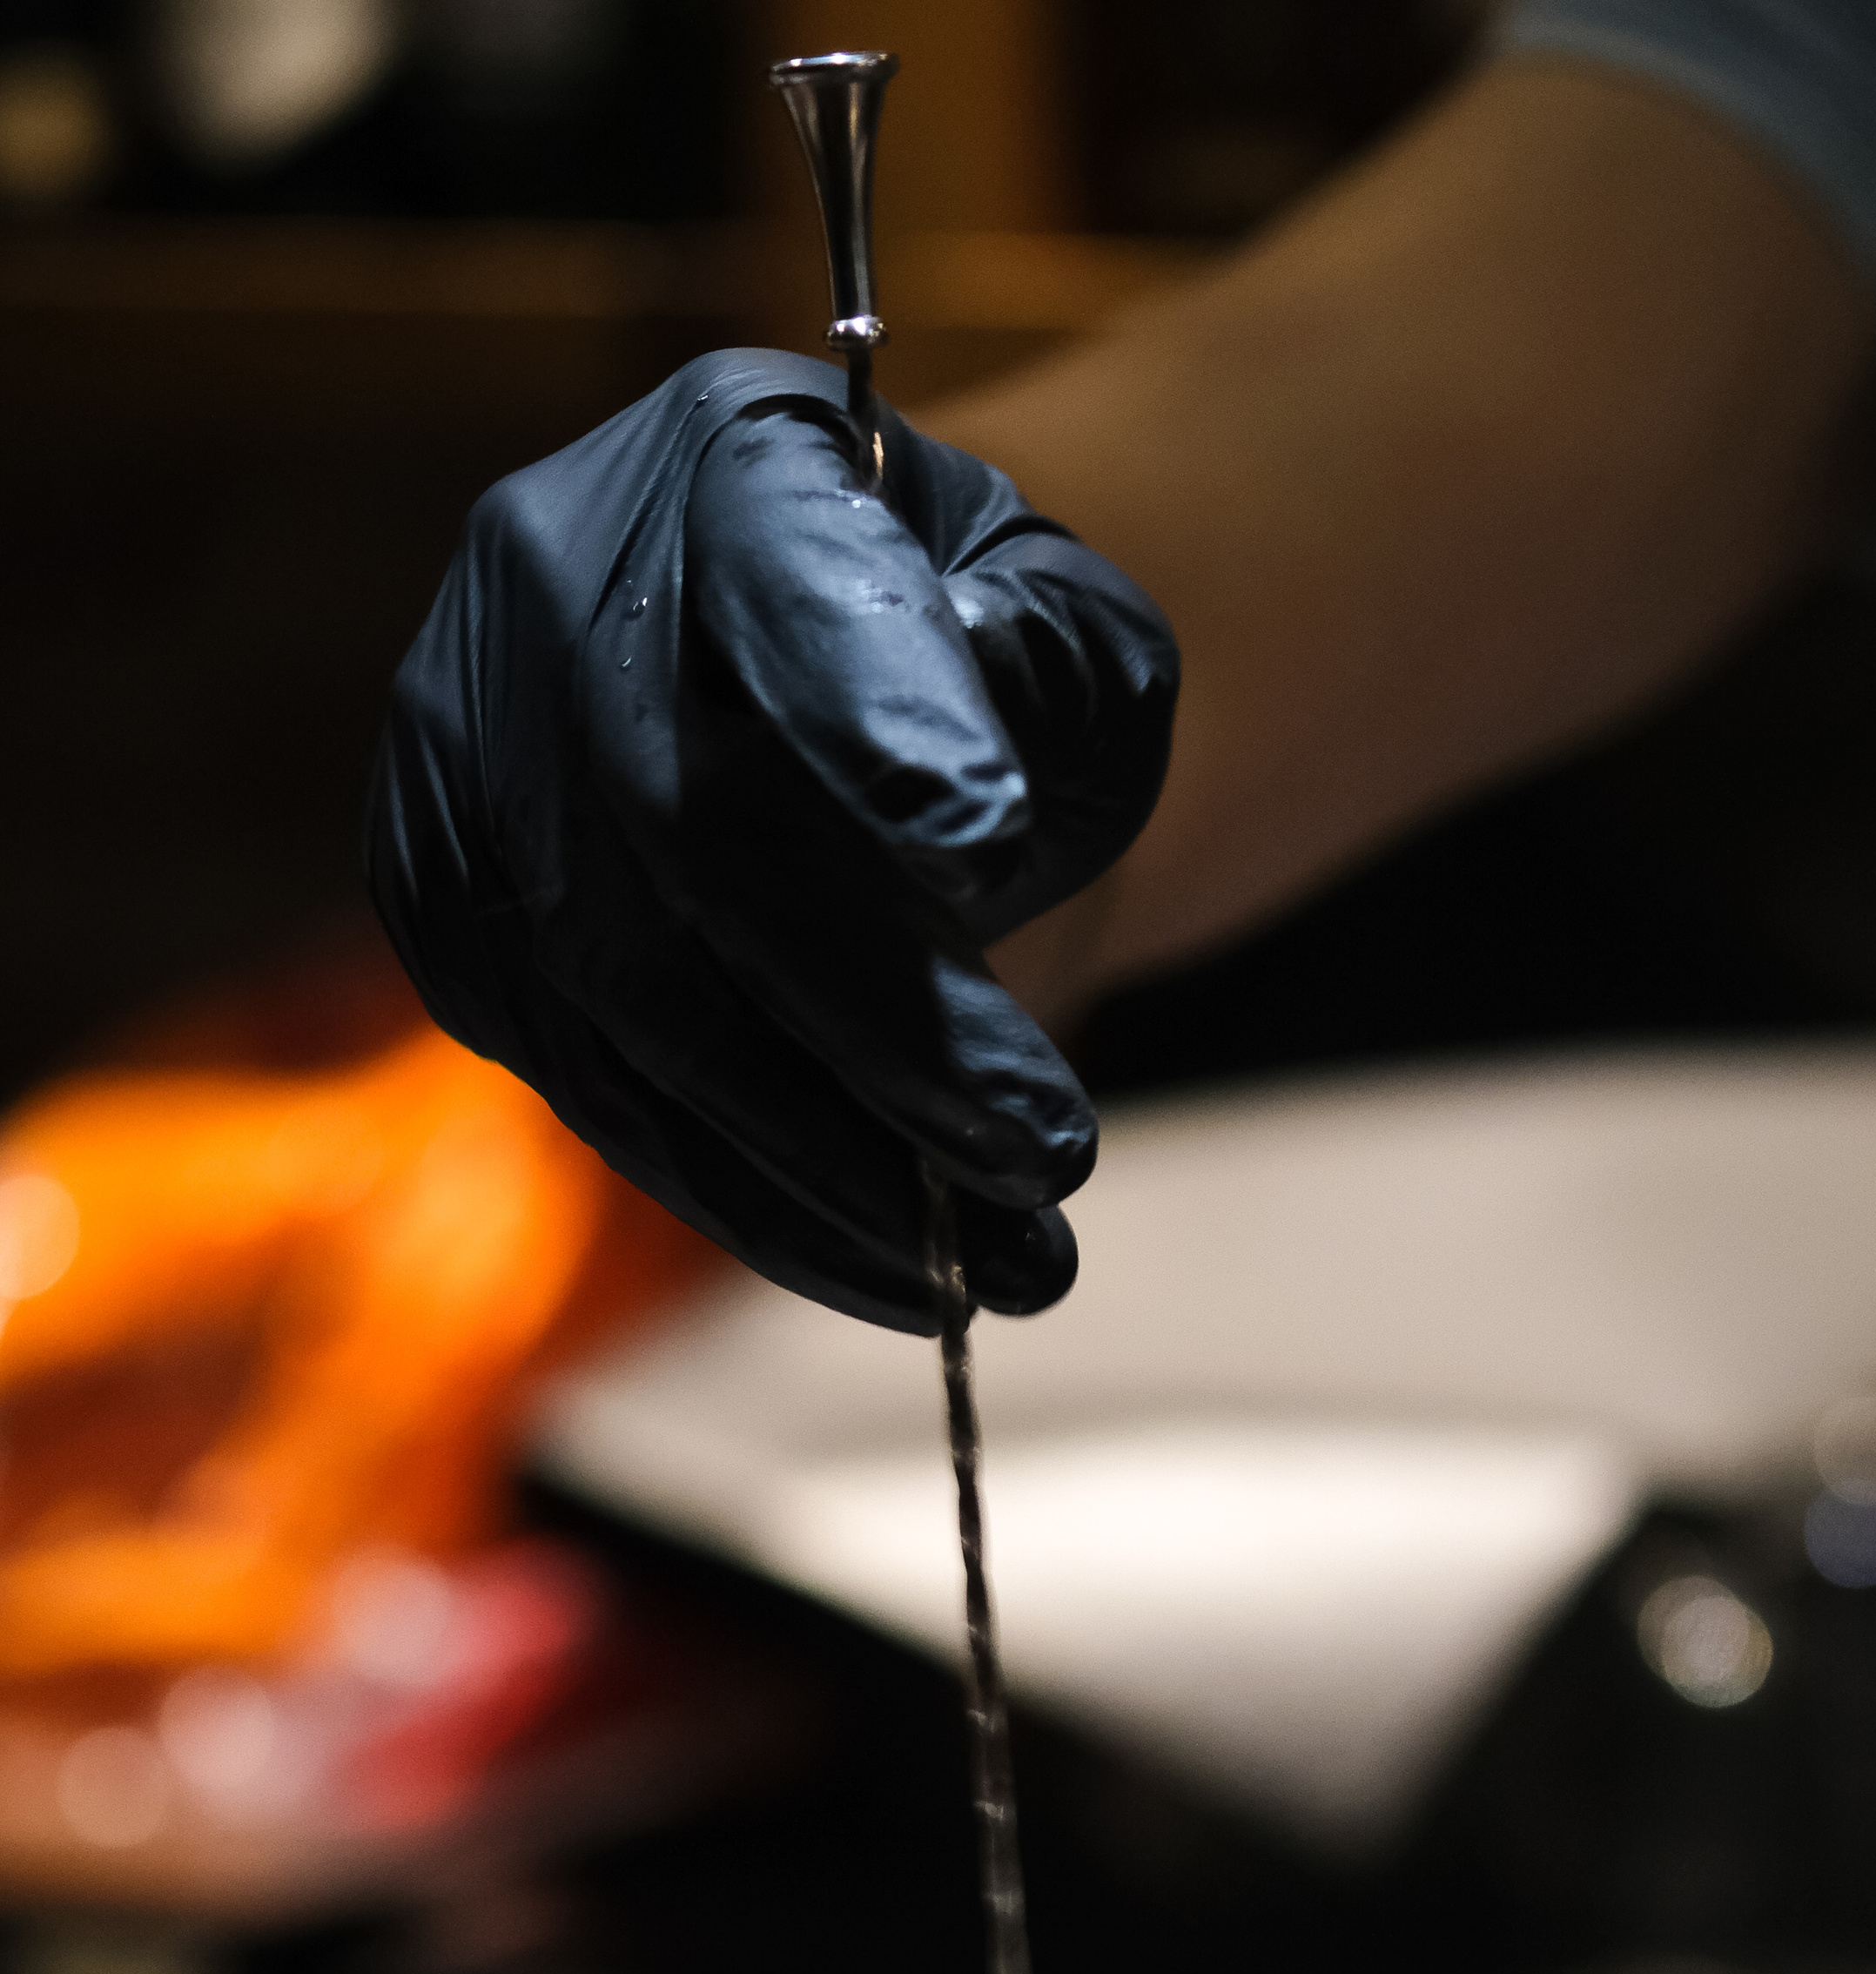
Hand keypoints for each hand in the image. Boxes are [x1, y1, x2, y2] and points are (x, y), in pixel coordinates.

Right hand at [366, 353, 1177, 1332]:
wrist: (857, 715)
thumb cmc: (995, 673)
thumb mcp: (1077, 637)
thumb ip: (1054, 682)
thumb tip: (957, 812)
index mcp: (730, 457)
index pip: (790, 594)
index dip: (874, 720)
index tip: (987, 842)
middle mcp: (550, 587)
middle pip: (696, 842)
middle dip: (886, 1022)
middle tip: (1050, 1149)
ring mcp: (473, 767)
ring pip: (643, 1011)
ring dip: (837, 1163)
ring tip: (1017, 1257)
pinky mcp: (460, 934)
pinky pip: (608, 1101)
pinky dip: (764, 1206)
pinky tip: (907, 1276)